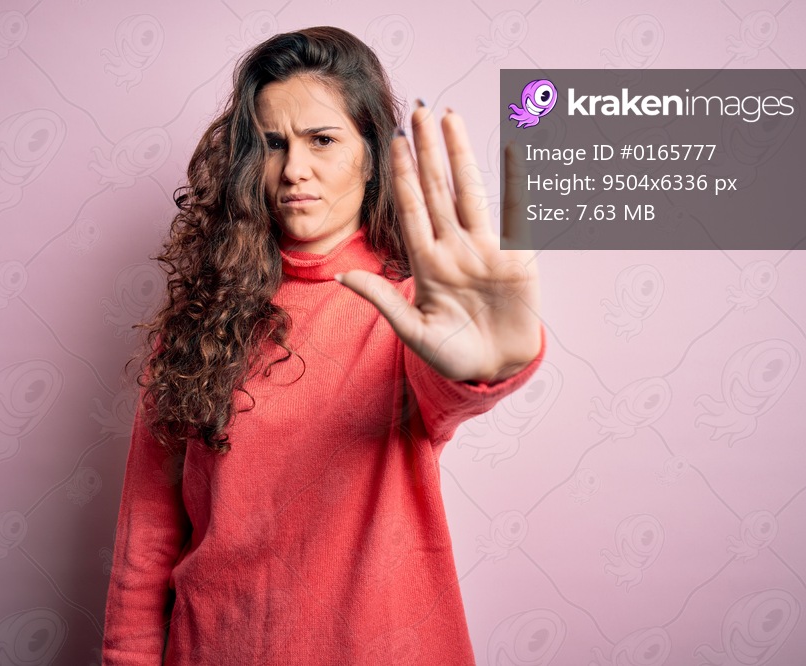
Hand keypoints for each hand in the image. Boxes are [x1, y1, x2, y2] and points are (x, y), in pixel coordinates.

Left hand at [335, 102, 541, 382]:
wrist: (495, 371)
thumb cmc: (452, 356)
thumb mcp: (414, 331)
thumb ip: (384, 300)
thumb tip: (342, 277)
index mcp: (426, 263)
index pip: (411, 208)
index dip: (403, 175)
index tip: (394, 143)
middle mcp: (453, 247)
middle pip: (437, 188)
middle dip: (427, 150)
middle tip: (418, 110)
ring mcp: (484, 248)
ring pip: (468, 190)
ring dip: (459, 153)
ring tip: (449, 117)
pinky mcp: (514, 256)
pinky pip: (513, 212)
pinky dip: (513, 181)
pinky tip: (510, 150)